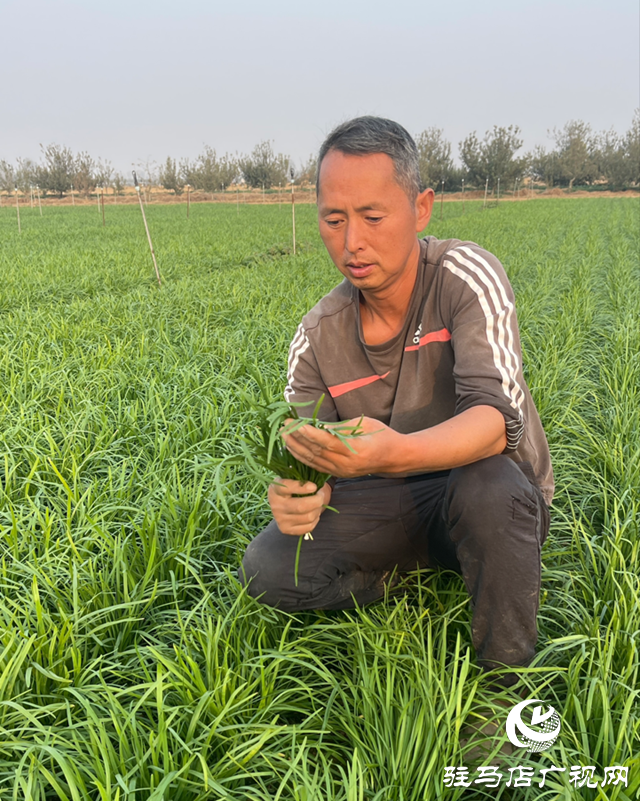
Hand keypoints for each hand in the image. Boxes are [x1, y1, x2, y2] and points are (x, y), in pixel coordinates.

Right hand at [268, 478, 332, 535]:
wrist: (282, 503)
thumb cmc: (293, 487)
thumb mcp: (292, 478)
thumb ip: (301, 476)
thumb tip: (314, 473)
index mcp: (275, 489)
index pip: (287, 487)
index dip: (302, 487)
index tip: (314, 486)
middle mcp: (276, 506)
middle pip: (301, 506)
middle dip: (317, 500)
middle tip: (321, 495)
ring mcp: (280, 519)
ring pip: (308, 517)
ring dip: (318, 509)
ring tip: (318, 503)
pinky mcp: (286, 530)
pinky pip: (309, 527)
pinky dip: (316, 520)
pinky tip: (313, 513)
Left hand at [282, 416, 403, 477]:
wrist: (392, 458)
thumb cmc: (381, 435)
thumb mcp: (364, 425)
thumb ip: (342, 427)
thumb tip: (318, 425)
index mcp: (355, 450)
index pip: (327, 442)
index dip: (309, 433)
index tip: (295, 424)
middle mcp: (347, 464)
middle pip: (316, 452)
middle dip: (297, 439)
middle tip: (284, 426)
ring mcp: (342, 471)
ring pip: (313, 461)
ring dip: (296, 449)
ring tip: (283, 436)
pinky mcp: (338, 474)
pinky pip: (316, 467)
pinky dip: (303, 458)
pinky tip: (293, 449)